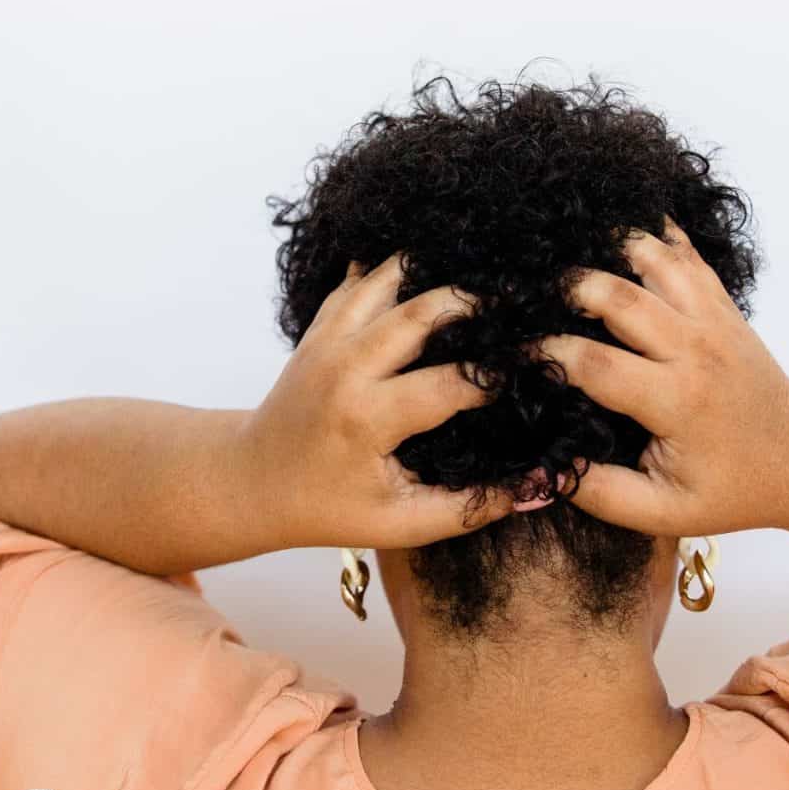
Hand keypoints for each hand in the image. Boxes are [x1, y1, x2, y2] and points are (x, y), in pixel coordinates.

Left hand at [241, 254, 514, 548]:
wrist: (249, 482)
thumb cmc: (326, 509)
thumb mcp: (400, 524)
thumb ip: (469, 508)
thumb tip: (539, 487)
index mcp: (368, 418)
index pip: (451, 383)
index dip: (498, 377)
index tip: (534, 370)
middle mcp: (345, 369)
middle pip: (421, 311)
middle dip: (476, 301)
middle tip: (520, 298)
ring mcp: (327, 342)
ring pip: (387, 278)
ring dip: (437, 271)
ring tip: (482, 273)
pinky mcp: (318, 330)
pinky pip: (360, 280)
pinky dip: (397, 268)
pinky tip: (432, 265)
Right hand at [525, 215, 788, 536]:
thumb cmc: (733, 488)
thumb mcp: (667, 513)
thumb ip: (602, 493)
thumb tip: (543, 470)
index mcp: (677, 401)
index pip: (595, 363)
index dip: (545, 354)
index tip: (514, 354)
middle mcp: (696, 349)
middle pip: (618, 295)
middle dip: (565, 288)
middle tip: (528, 296)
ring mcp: (714, 319)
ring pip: (652, 257)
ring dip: (604, 250)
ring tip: (564, 257)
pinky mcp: (722, 305)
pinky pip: (683, 252)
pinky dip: (649, 233)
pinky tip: (614, 229)